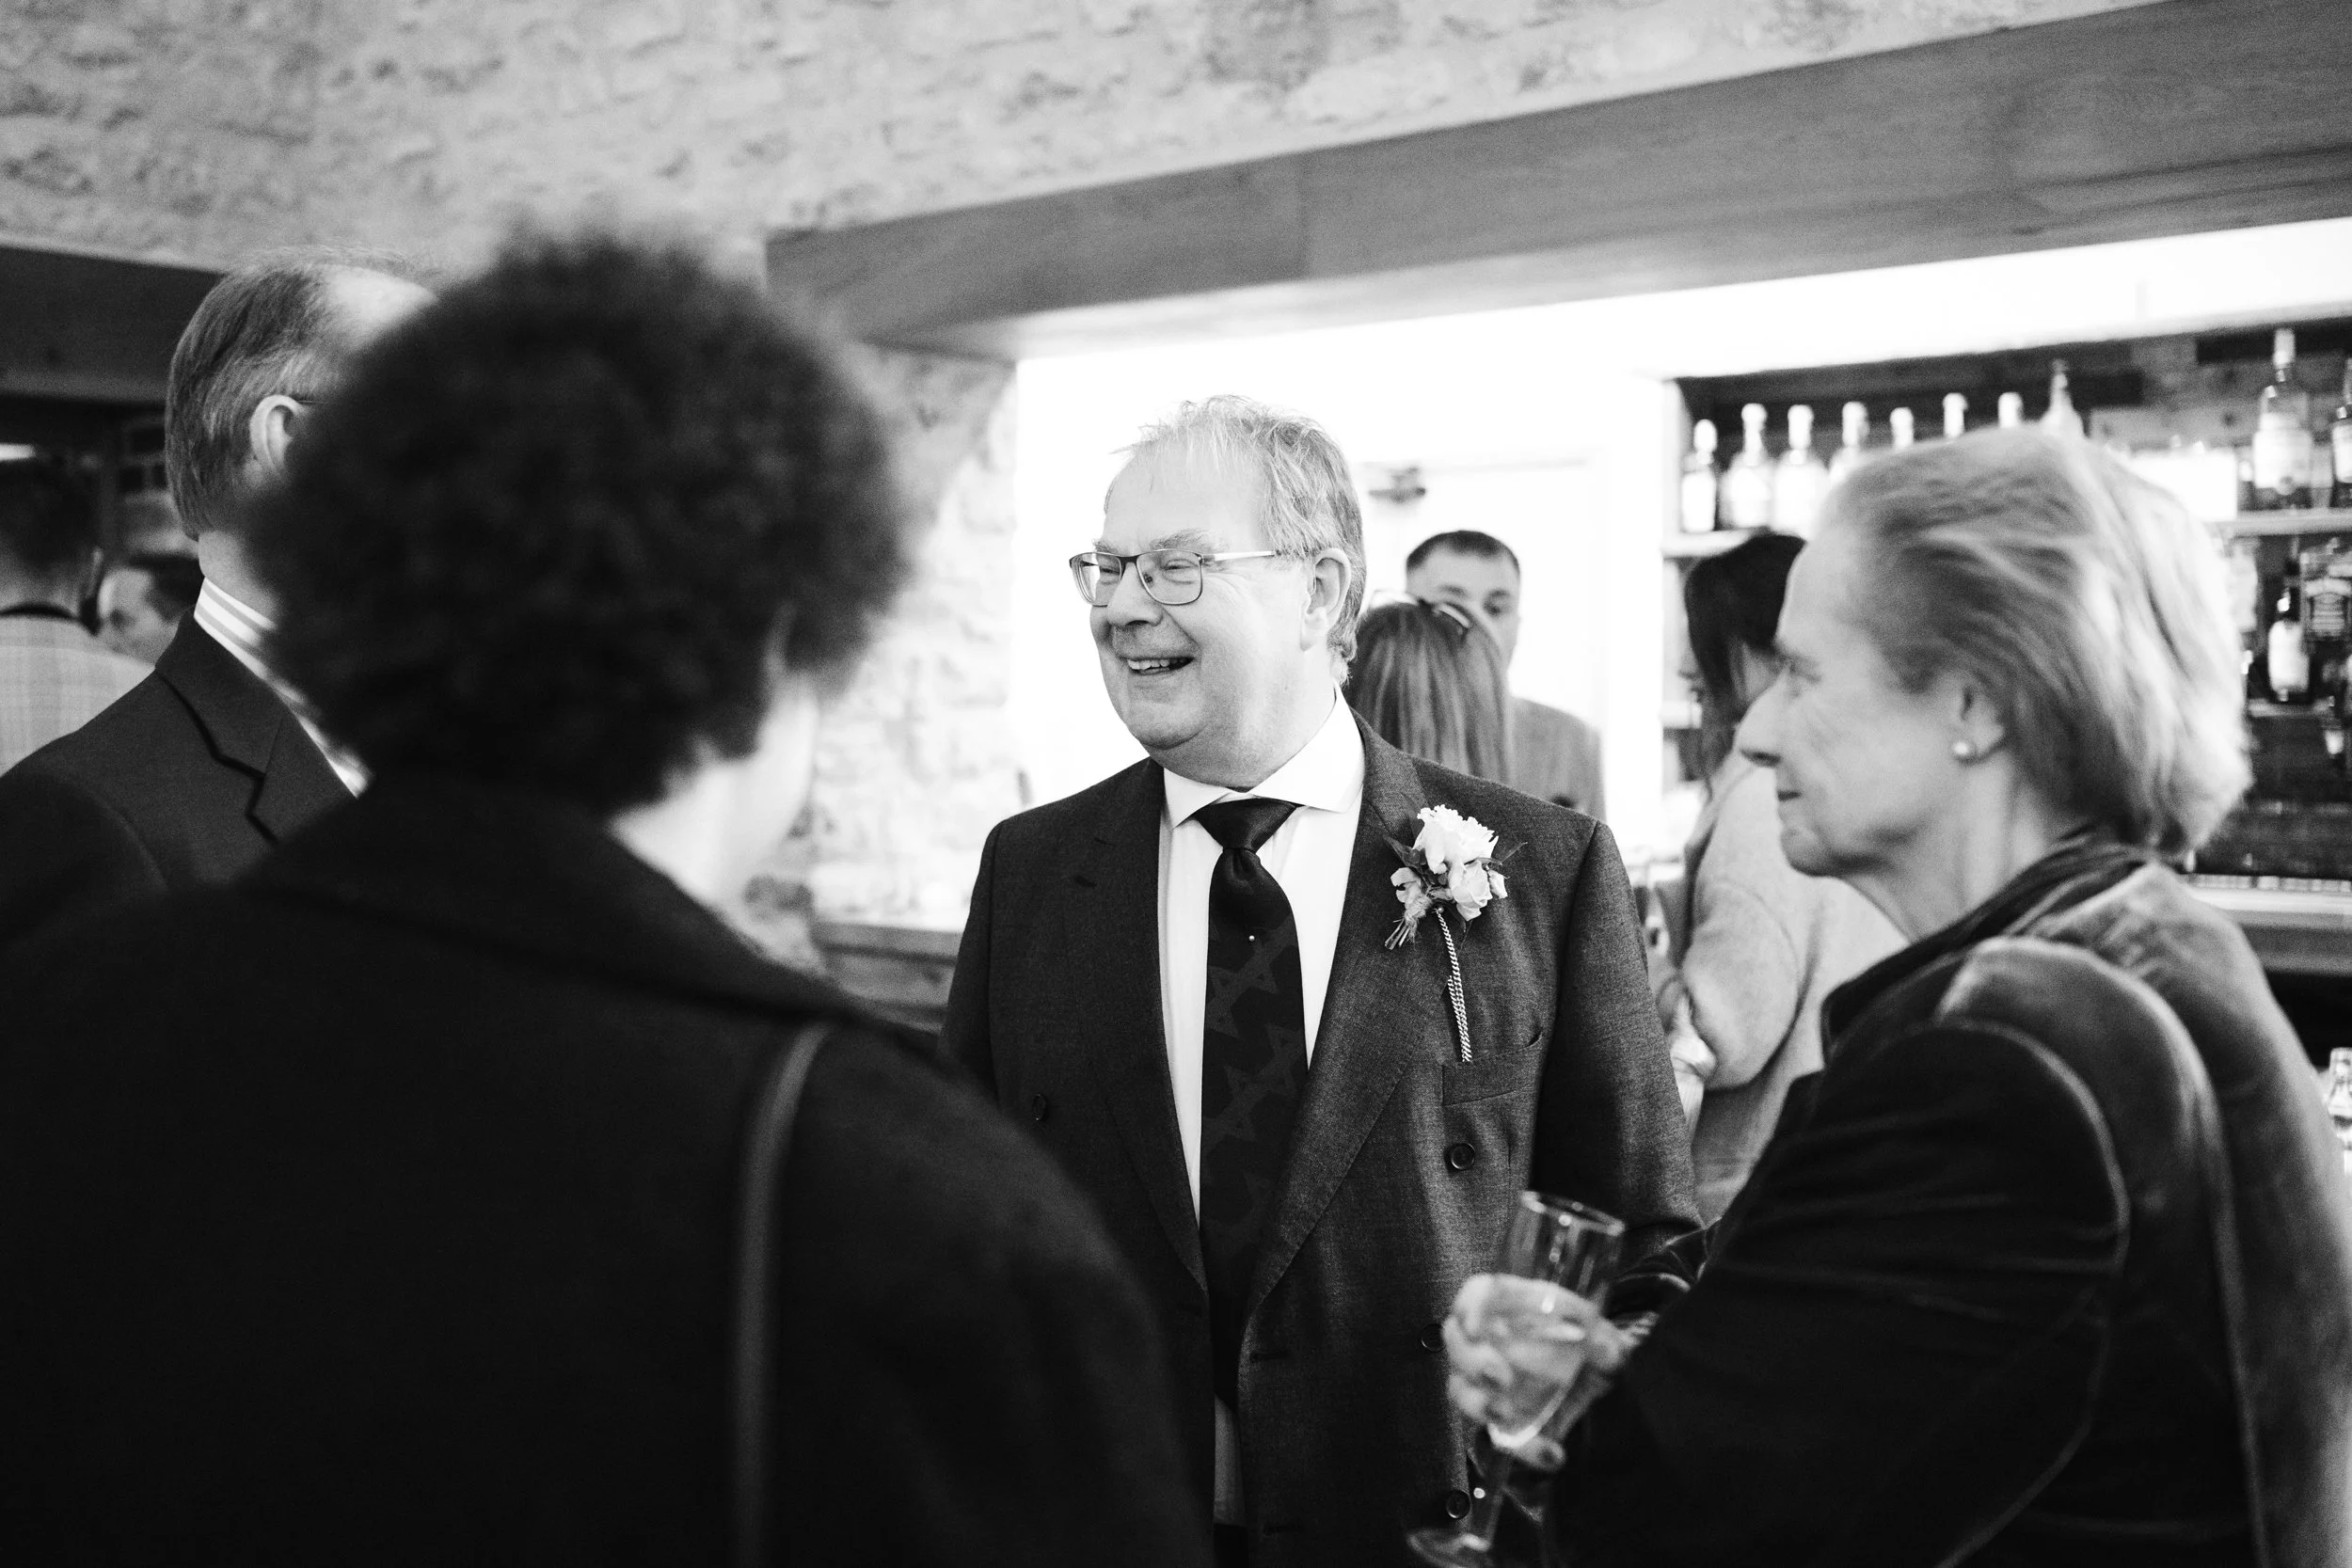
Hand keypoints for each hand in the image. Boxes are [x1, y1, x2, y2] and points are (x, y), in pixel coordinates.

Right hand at [1443, 1275, 1632, 1438]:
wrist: (1597, 1387)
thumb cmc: (1589, 1348)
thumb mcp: (1605, 1341)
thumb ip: (1608, 1343)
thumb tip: (1608, 1350)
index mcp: (1512, 1307)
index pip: (1477, 1294)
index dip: (1470, 1307)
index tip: (1476, 1325)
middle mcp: (1488, 1341)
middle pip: (1457, 1342)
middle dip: (1472, 1360)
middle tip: (1499, 1376)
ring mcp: (1486, 1382)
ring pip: (1460, 1389)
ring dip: (1478, 1403)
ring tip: (1504, 1415)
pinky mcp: (1499, 1421)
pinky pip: (1497, 1438)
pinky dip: (1524, 1449)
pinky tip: (1552, 1453)